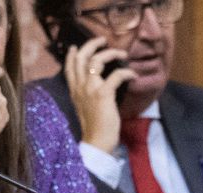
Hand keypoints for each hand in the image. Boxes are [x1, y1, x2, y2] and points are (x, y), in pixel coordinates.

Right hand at [64, 37, 134, 153]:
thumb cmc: (95, 127)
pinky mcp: (103, 94)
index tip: (78, 46)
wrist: (96, 141)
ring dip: (111, 53)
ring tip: (123, 54)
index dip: (73, 54)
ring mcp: (90, 89)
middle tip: (103, 40)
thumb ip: (87, 94)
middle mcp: (79, 86)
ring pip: (97, 60)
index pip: (69, 66)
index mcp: (74, 90)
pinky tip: (133, 75)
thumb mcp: (85, 107)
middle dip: (92, 45)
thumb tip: (98, 85)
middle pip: (81, 57)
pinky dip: (126, 72)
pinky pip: (116, 75)